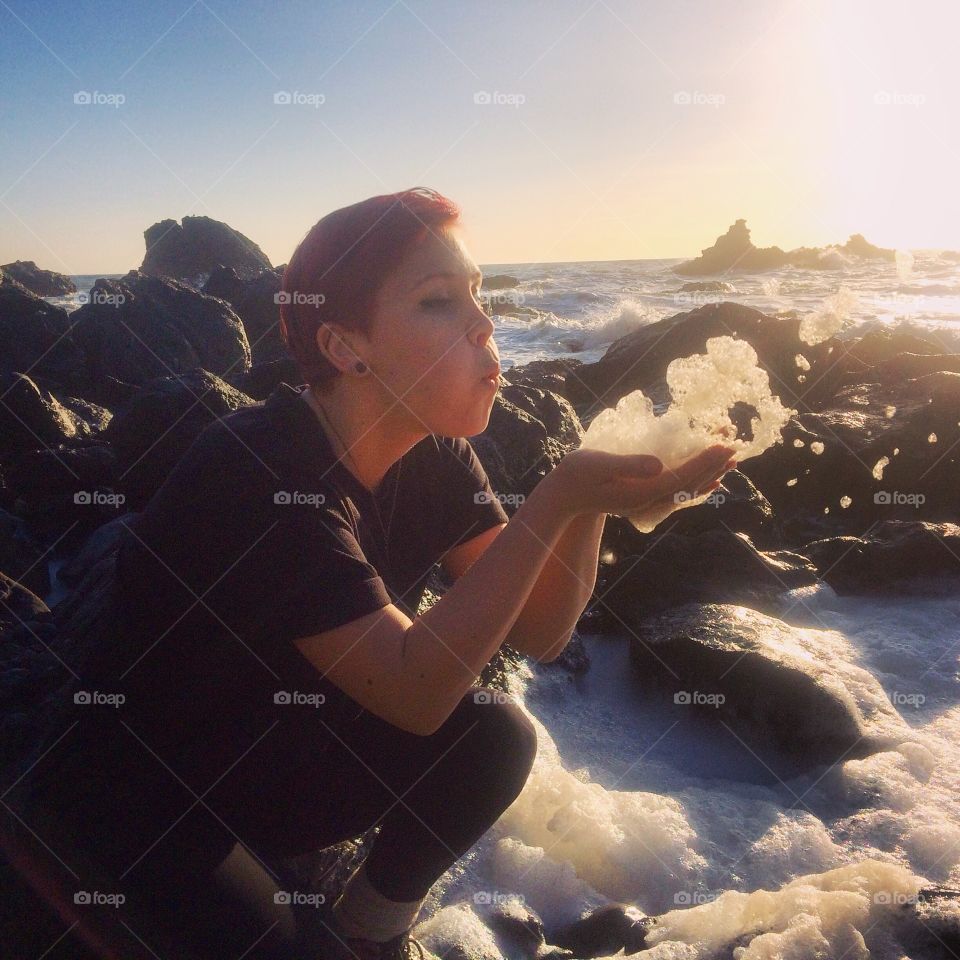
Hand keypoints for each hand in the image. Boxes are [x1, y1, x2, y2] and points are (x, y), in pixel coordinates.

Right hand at [552, 444, 736, 519]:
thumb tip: (658, 464)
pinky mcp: (643, 501)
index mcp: (640, 492)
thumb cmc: (575, 475)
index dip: (703, 462)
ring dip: (709, 476)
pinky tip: (710, 483)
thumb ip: (628, 464)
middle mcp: (647, 502)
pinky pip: (678, 496)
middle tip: (735, 448)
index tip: (723, 446)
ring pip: (686, 492)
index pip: (680, 477)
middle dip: (713, 467)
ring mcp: (646, 504)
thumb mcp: (598, 464)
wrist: (562, 497)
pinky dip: (697, 487)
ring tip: (730, 462)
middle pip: (688, 486)